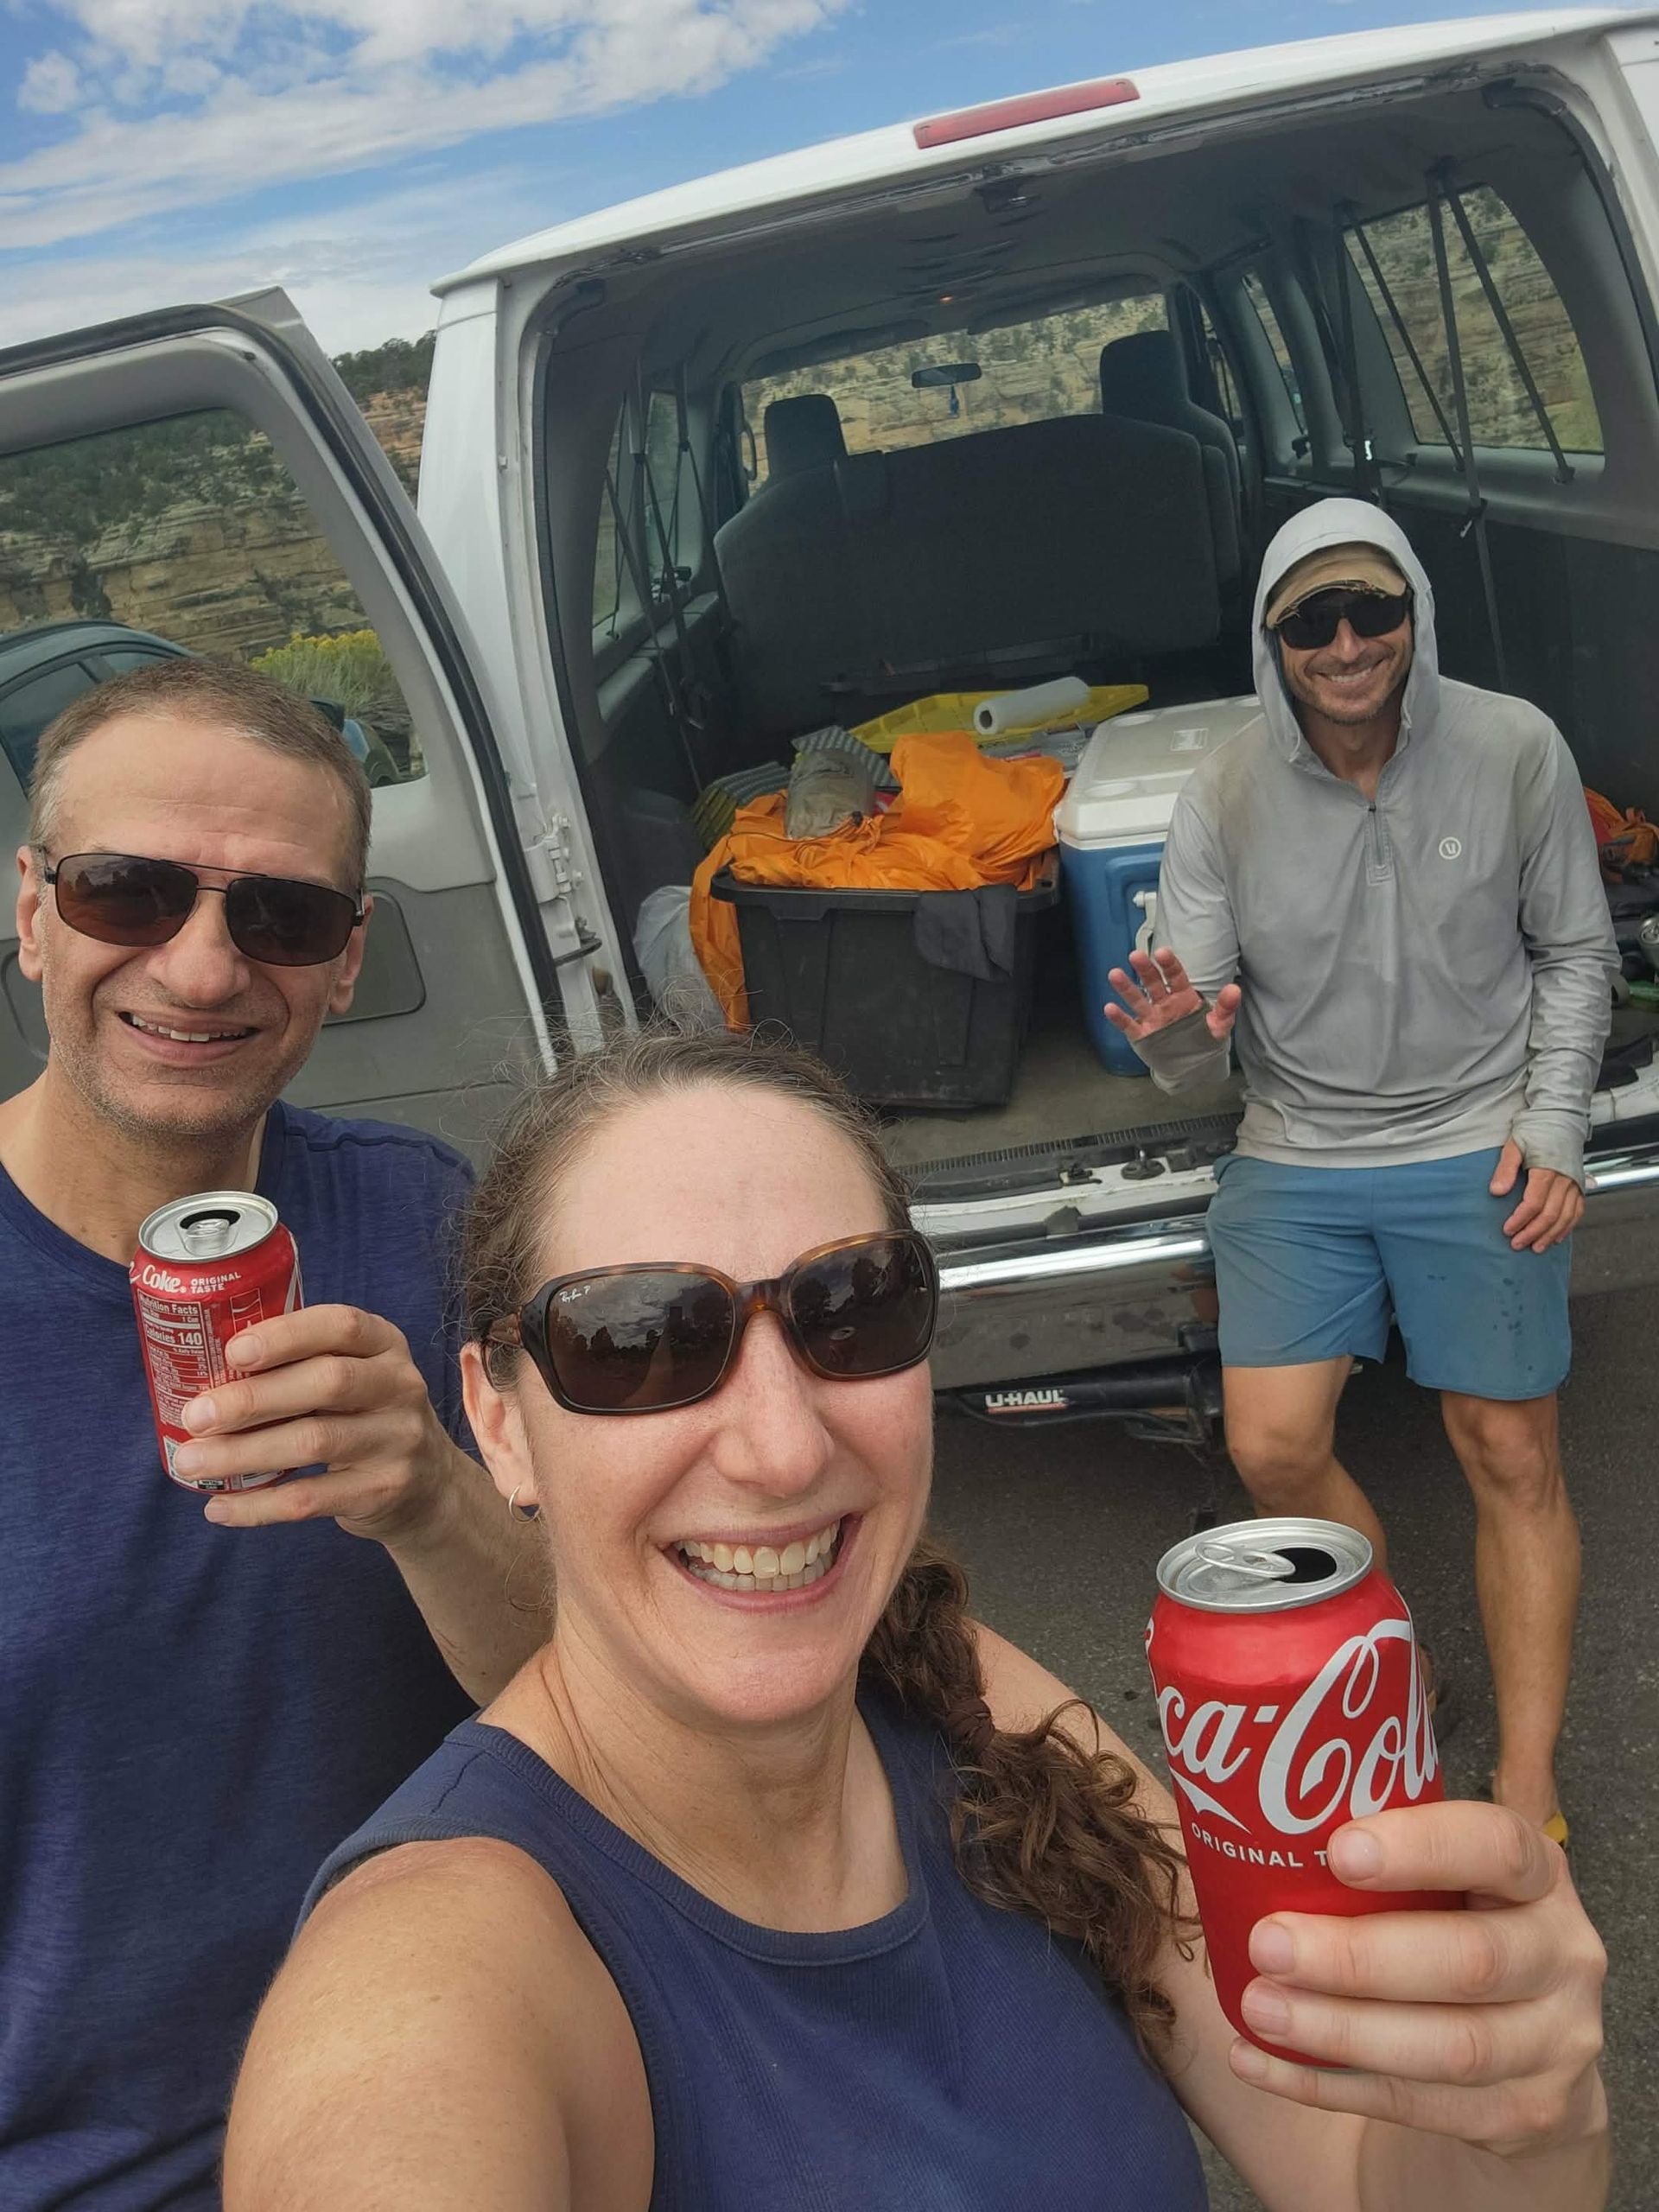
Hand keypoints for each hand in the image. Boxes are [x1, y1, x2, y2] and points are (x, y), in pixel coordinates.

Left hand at [172, 1305, 454, 1544]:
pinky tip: (218, 1507)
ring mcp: (398, 1440)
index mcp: (385, 1345)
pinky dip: (258, 1505)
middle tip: (196, 1415)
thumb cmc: (364, 1417)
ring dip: (243, 1454)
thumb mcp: (354, 1376)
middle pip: (326, 1383)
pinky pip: (311, 1499)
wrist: (429, 1487)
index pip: (342, 1326)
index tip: (233, 1352)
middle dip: (253, 1398)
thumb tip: (202, 1374)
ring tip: (190, 1462)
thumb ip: (300, 1366)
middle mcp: (400, 1387)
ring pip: (314, 1442)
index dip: (286, 1335)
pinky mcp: (384, 1491)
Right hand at [1101, 948, 1241, 1044]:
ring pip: (1137, 1000)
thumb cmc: (1204, 1038)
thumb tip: (1235, 989)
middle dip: (1145, 969)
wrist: (1192, 1065)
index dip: (1169, 964)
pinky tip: (1109, 1008)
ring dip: (1126, 988)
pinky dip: (1119, 1018)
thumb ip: (1226, 1007)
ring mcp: (1151, 1018)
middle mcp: (1165, 1003)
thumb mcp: (1219, 1024)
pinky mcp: (1142, 1035)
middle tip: (1136, 955)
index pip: (1175, 976)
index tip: (1162, 953)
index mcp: (1183, 996)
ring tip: (1114, 974)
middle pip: (1153, 983)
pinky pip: (1129, 1025)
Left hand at [1230, 1801, 1606, 2163]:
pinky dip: (1327, 2085)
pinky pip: (1419, 2106)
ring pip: (1450, 2047)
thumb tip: (1242, 1804)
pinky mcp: (1524, 2113)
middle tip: (1266, 1942)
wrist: (1538, 2051)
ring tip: (1258, 2007)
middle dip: (1358, 1957)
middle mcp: (1562, 1955)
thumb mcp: (1451, 1878)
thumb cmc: (1455, 1928)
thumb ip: (1385, 1850)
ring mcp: (1552, 2043)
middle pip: (1469, 1960)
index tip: (1337, 1849)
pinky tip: (1259, 2061)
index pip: (1497, 1846)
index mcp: (1537, 1875)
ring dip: (1341, 2030)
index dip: (1422, 1848)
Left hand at [1490, 1140, 1582, 1251]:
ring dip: (1550, 1235)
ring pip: (1565, 1217)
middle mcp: (1565, 1180)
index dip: (1520, 1220)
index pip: (1533, 1203)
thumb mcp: (1514, 1144)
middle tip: (1517, 1244)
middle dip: (1533, 1232)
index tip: (1507, 1230)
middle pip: (1550, 1215)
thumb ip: (1505, 1168)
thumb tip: (1496, 1191)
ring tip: (1536, 1247)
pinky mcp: (1580, 1185)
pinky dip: (1568, 1226)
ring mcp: (1575, 1183)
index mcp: (1547, 1170)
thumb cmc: (1536, 1129)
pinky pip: (1577, 1211)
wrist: (1562, 1117)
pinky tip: (1557, 1236)